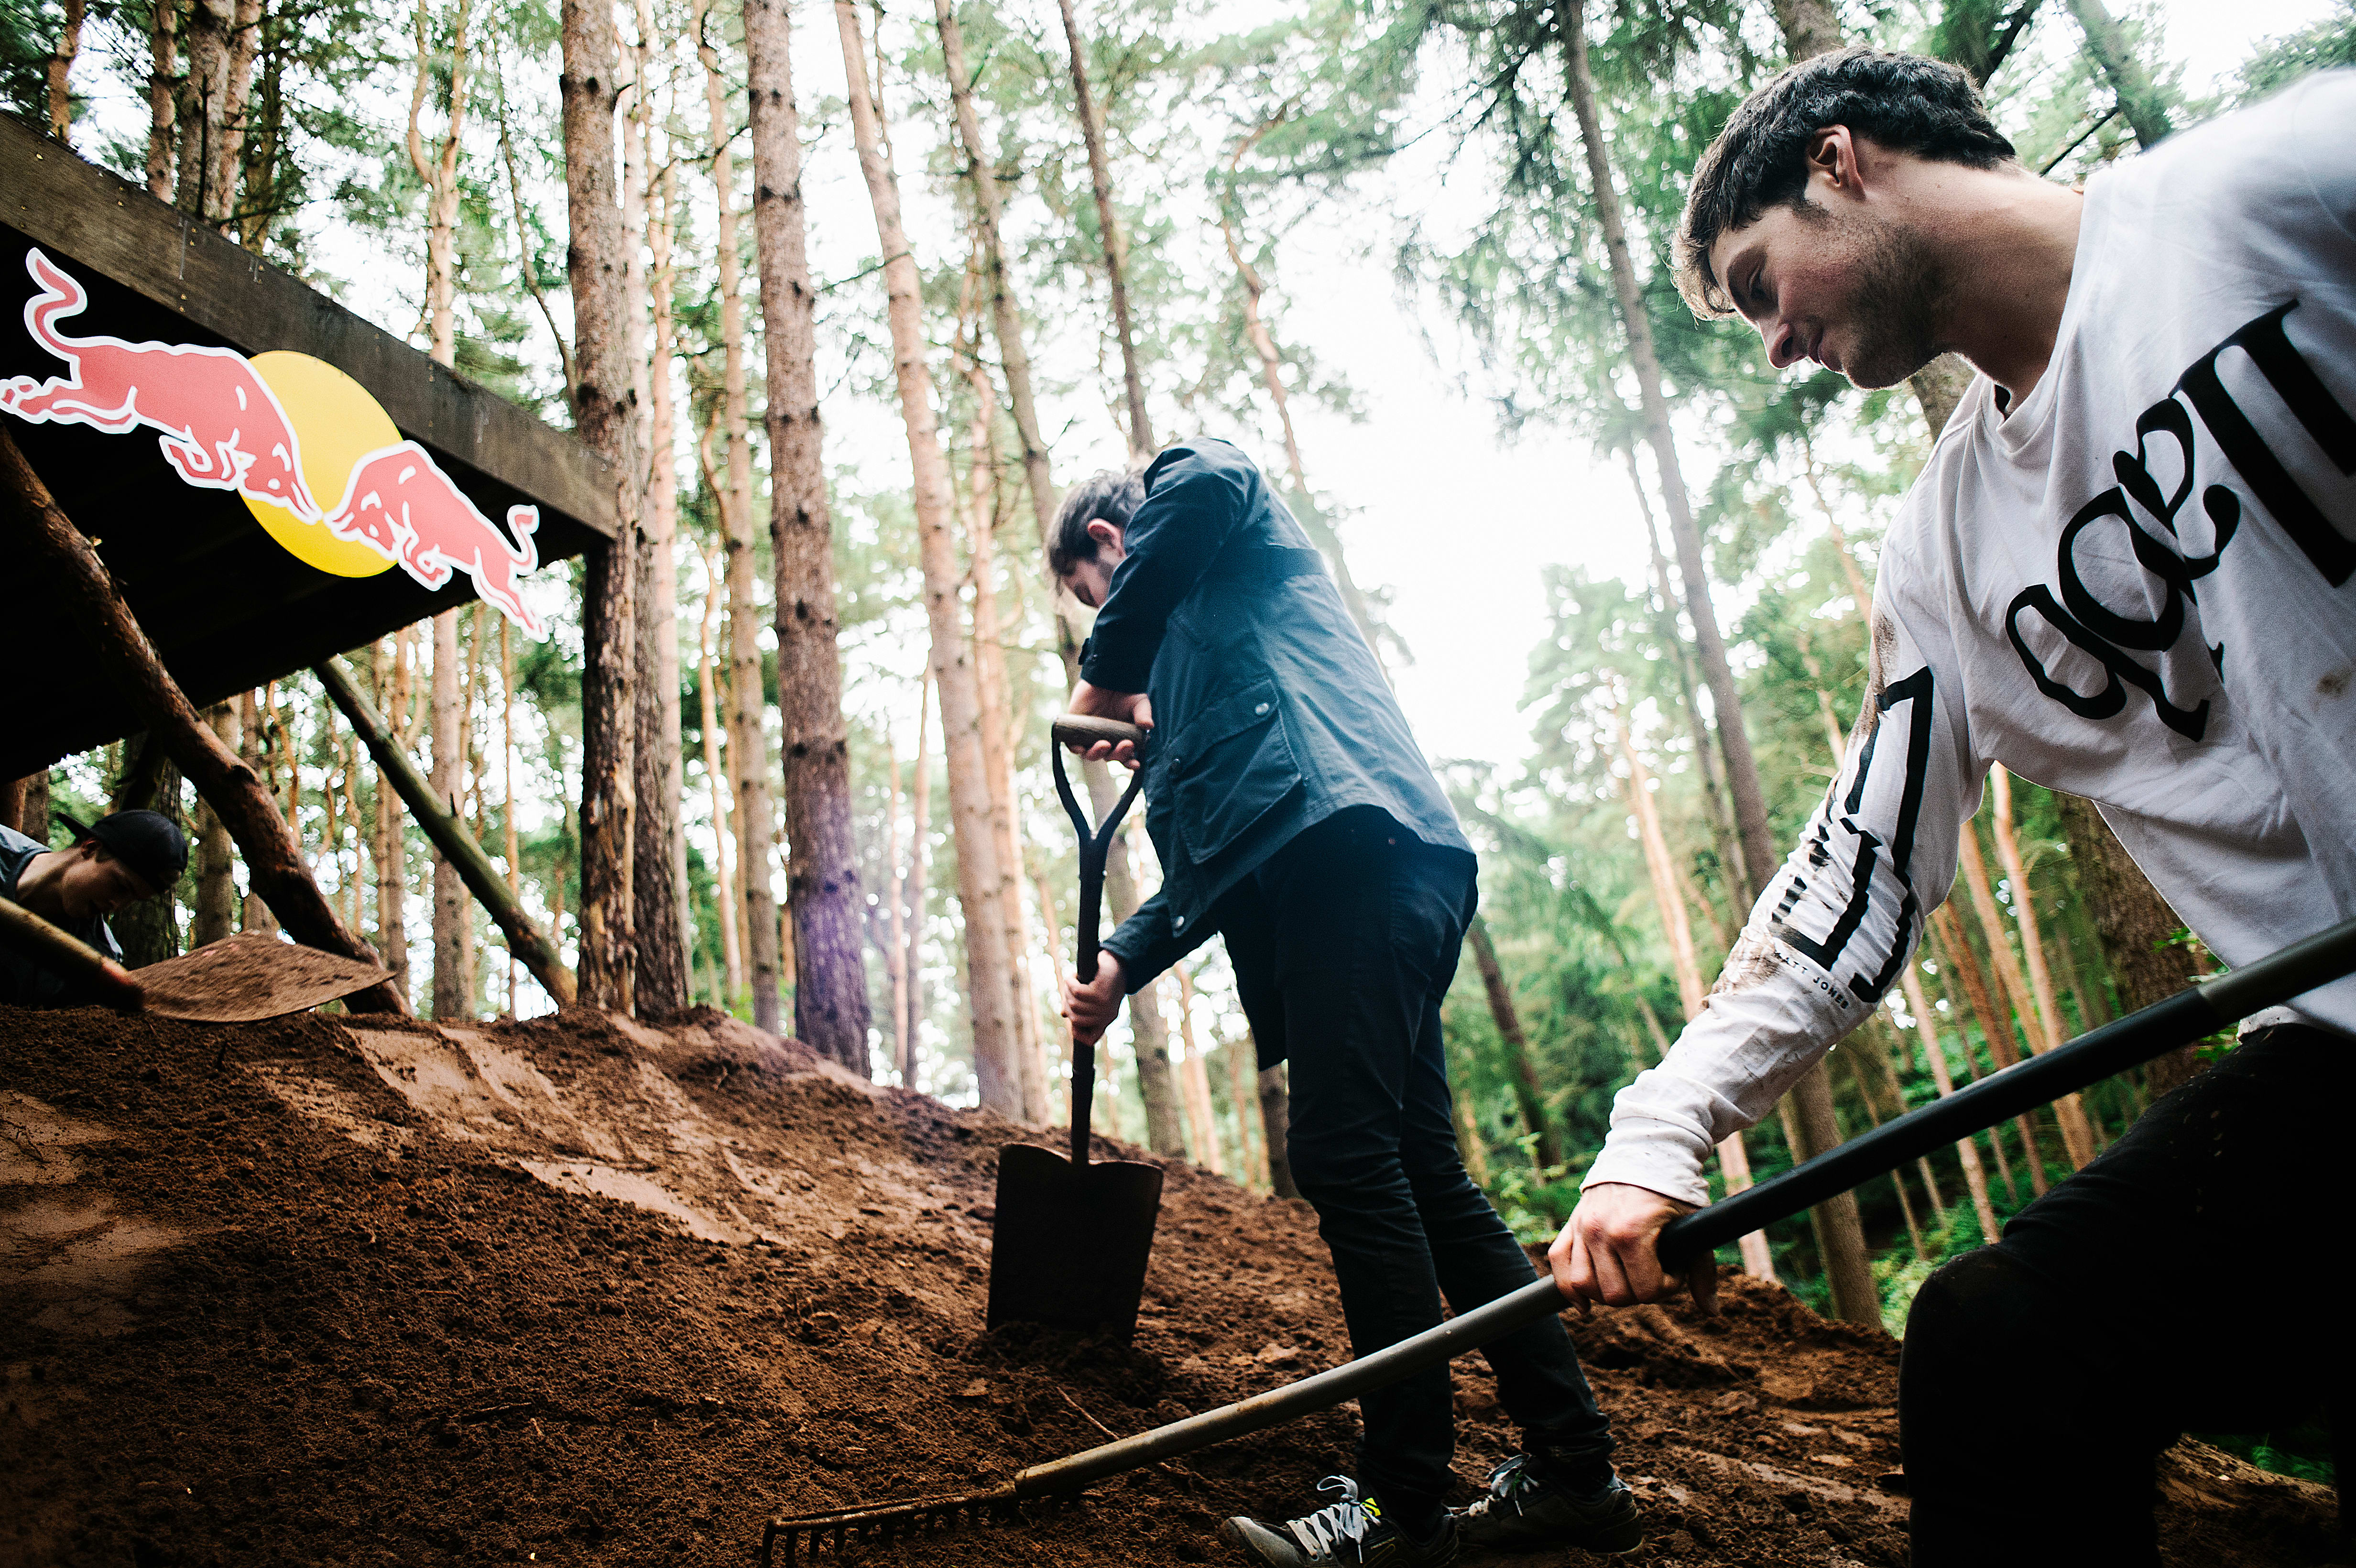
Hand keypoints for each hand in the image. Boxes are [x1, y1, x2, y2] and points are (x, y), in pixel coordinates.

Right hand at [1060, 951, 1126, 1045]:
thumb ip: (1079, 1006)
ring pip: (1074, 1004)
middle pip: (1074, 1018)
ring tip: (1071, 981)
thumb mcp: (1093, 997)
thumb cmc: (1105, 979)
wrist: (1120, 962)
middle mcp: (1107, 1015)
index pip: (1090, 1039)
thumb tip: (1063, 1014)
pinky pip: (1076, 991)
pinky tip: (1073, 977)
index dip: (1077, 1032)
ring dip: (1067, 991)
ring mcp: (1104, 1005)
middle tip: (1068, 989)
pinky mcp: (1100, 992)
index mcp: (1107, 1020)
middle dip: (1066, 1003)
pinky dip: (1070, 982)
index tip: (1070, 1016)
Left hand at [1067, 682, 1152, 768]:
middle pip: (1109, 756)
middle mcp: (1106, 740)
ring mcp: (1090, 735)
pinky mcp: (1076, 728)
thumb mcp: (1140, 704)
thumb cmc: (1126, 691)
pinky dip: (1076, 749)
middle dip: (1118, 755)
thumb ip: (1144, 715)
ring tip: (1105, 744)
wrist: (1108, 675)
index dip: (1129, 763)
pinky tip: (1081, 748)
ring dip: (1097, 754)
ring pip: (1090, 754)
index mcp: (1122, 739)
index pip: (1124, 757)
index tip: (1135, 765)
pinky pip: (1072, 744)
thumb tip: (1148, 725)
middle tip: (1125, 744)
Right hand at [1550, 1182, 1717, 1316]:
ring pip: (1583, 1286)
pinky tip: (1585, 1303)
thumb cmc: (1673, 1191)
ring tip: (1628, 1277)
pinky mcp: (1571, 1224)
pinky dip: (1569, 1288)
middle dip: (1639, 1290)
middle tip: (1653, 1271)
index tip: (1675, 1268)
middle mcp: (1600, 1231)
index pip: (1646, 1291)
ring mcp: (1582, 1227)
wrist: (1645, 1152)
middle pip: (1615, 1295)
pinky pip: (1559, 1264)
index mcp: (1631, 1232)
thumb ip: (1702, 1271)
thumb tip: (1712, 1311)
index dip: (1667, 1287)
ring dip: (1607, 1291)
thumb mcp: (1693, 1227)